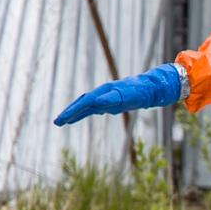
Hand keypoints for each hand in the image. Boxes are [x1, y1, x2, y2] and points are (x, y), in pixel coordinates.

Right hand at [53, 65, 184, 125]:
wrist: (154, 87)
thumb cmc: (142, 92)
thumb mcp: (128, 97)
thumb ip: (112, 99)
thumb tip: (96, 103)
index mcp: (105, 91)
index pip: (85, 102)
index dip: (72, 111)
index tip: (61, 120)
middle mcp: (104, 92)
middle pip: (83, 103)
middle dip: (70, 112)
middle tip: (57, 122)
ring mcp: (107, 96)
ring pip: (87, 105)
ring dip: (76, 113)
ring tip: (65, 122)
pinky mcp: (112, 100)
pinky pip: (95, 107)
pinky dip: (86, 112)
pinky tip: (82, 117)